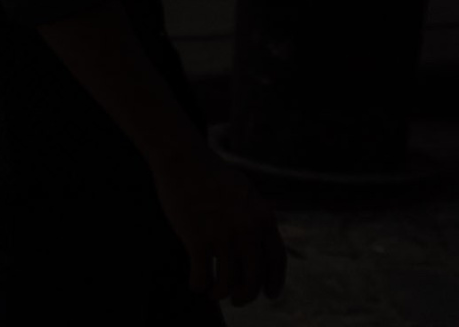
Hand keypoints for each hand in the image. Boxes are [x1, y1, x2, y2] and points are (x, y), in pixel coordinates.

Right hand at [153, 148, 285, 303]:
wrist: (182, 157)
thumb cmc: (210, 172)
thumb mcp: (245, 191)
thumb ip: (256, 217)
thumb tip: (260, 241)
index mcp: (263, 218)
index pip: (276, 261)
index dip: (274, 282)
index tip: (269, 295)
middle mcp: (247, 231)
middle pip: (252, 278)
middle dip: (245, 295)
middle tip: (237, 300)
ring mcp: (222, 236)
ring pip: (227, 282)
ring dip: (220, 293)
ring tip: (212, 292)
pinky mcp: (196, 239)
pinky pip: (202, 275)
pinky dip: (199, 285)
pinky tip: (195, 284)